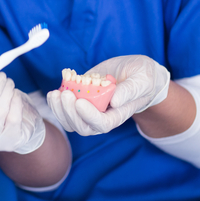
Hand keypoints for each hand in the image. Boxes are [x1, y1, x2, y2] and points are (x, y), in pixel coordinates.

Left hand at [46, 55, 169, 135]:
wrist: (135, 72)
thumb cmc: (144, 78)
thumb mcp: (143, 80)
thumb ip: (131, 90)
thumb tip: (115, 101)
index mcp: (118, 115)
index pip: (102, 124)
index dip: (89, 116)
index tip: (79, 101)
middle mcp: (101, 116)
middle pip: (82, 127)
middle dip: (70, 113)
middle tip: (65, 94)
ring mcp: (89, 109)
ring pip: (70, 121)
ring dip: (59, 110)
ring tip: (55, 94)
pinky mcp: (80, 98)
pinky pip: (64, 108)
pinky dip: (57, 102)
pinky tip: (56, 89)